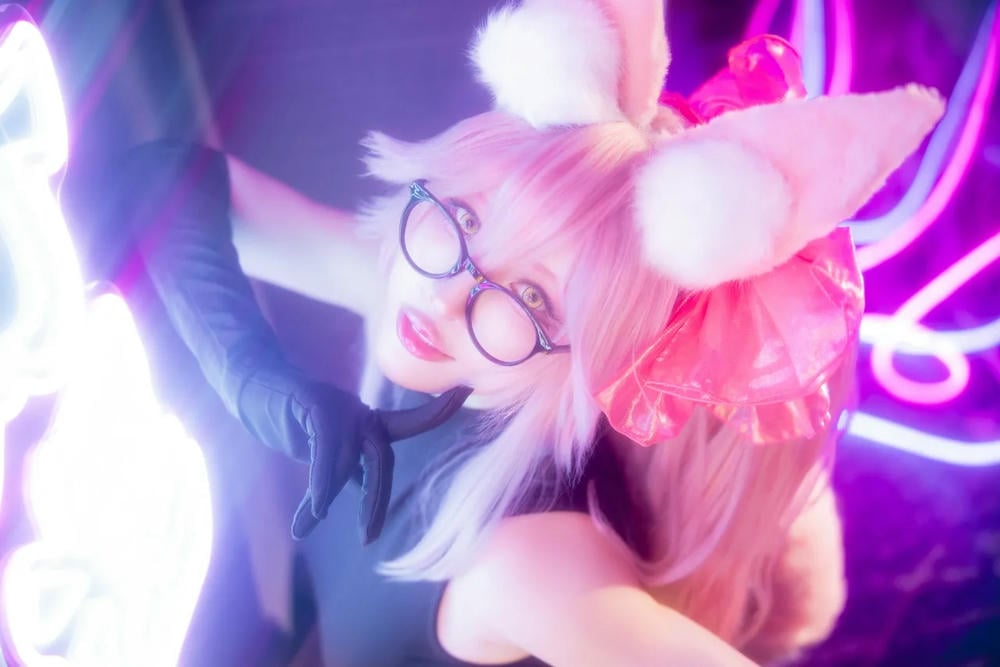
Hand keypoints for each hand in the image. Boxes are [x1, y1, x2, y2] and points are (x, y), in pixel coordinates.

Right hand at [281, 383, 472, 542]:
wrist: (252, 383)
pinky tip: (315, 502)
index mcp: (368, 424)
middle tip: (368, 538)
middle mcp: (361, 414)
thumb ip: (341, 467)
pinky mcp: (316, 404)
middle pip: (382, 459)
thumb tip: (345, 496)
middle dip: (376, 500)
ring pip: (350, 458)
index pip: (411, 424)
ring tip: (312, 521)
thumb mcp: (320, 448)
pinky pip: (325, 448)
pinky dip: (320, 478)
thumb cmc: (290, 416)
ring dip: (331, 494)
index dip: (437, 410)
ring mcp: (340, 407)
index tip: (465, 390)